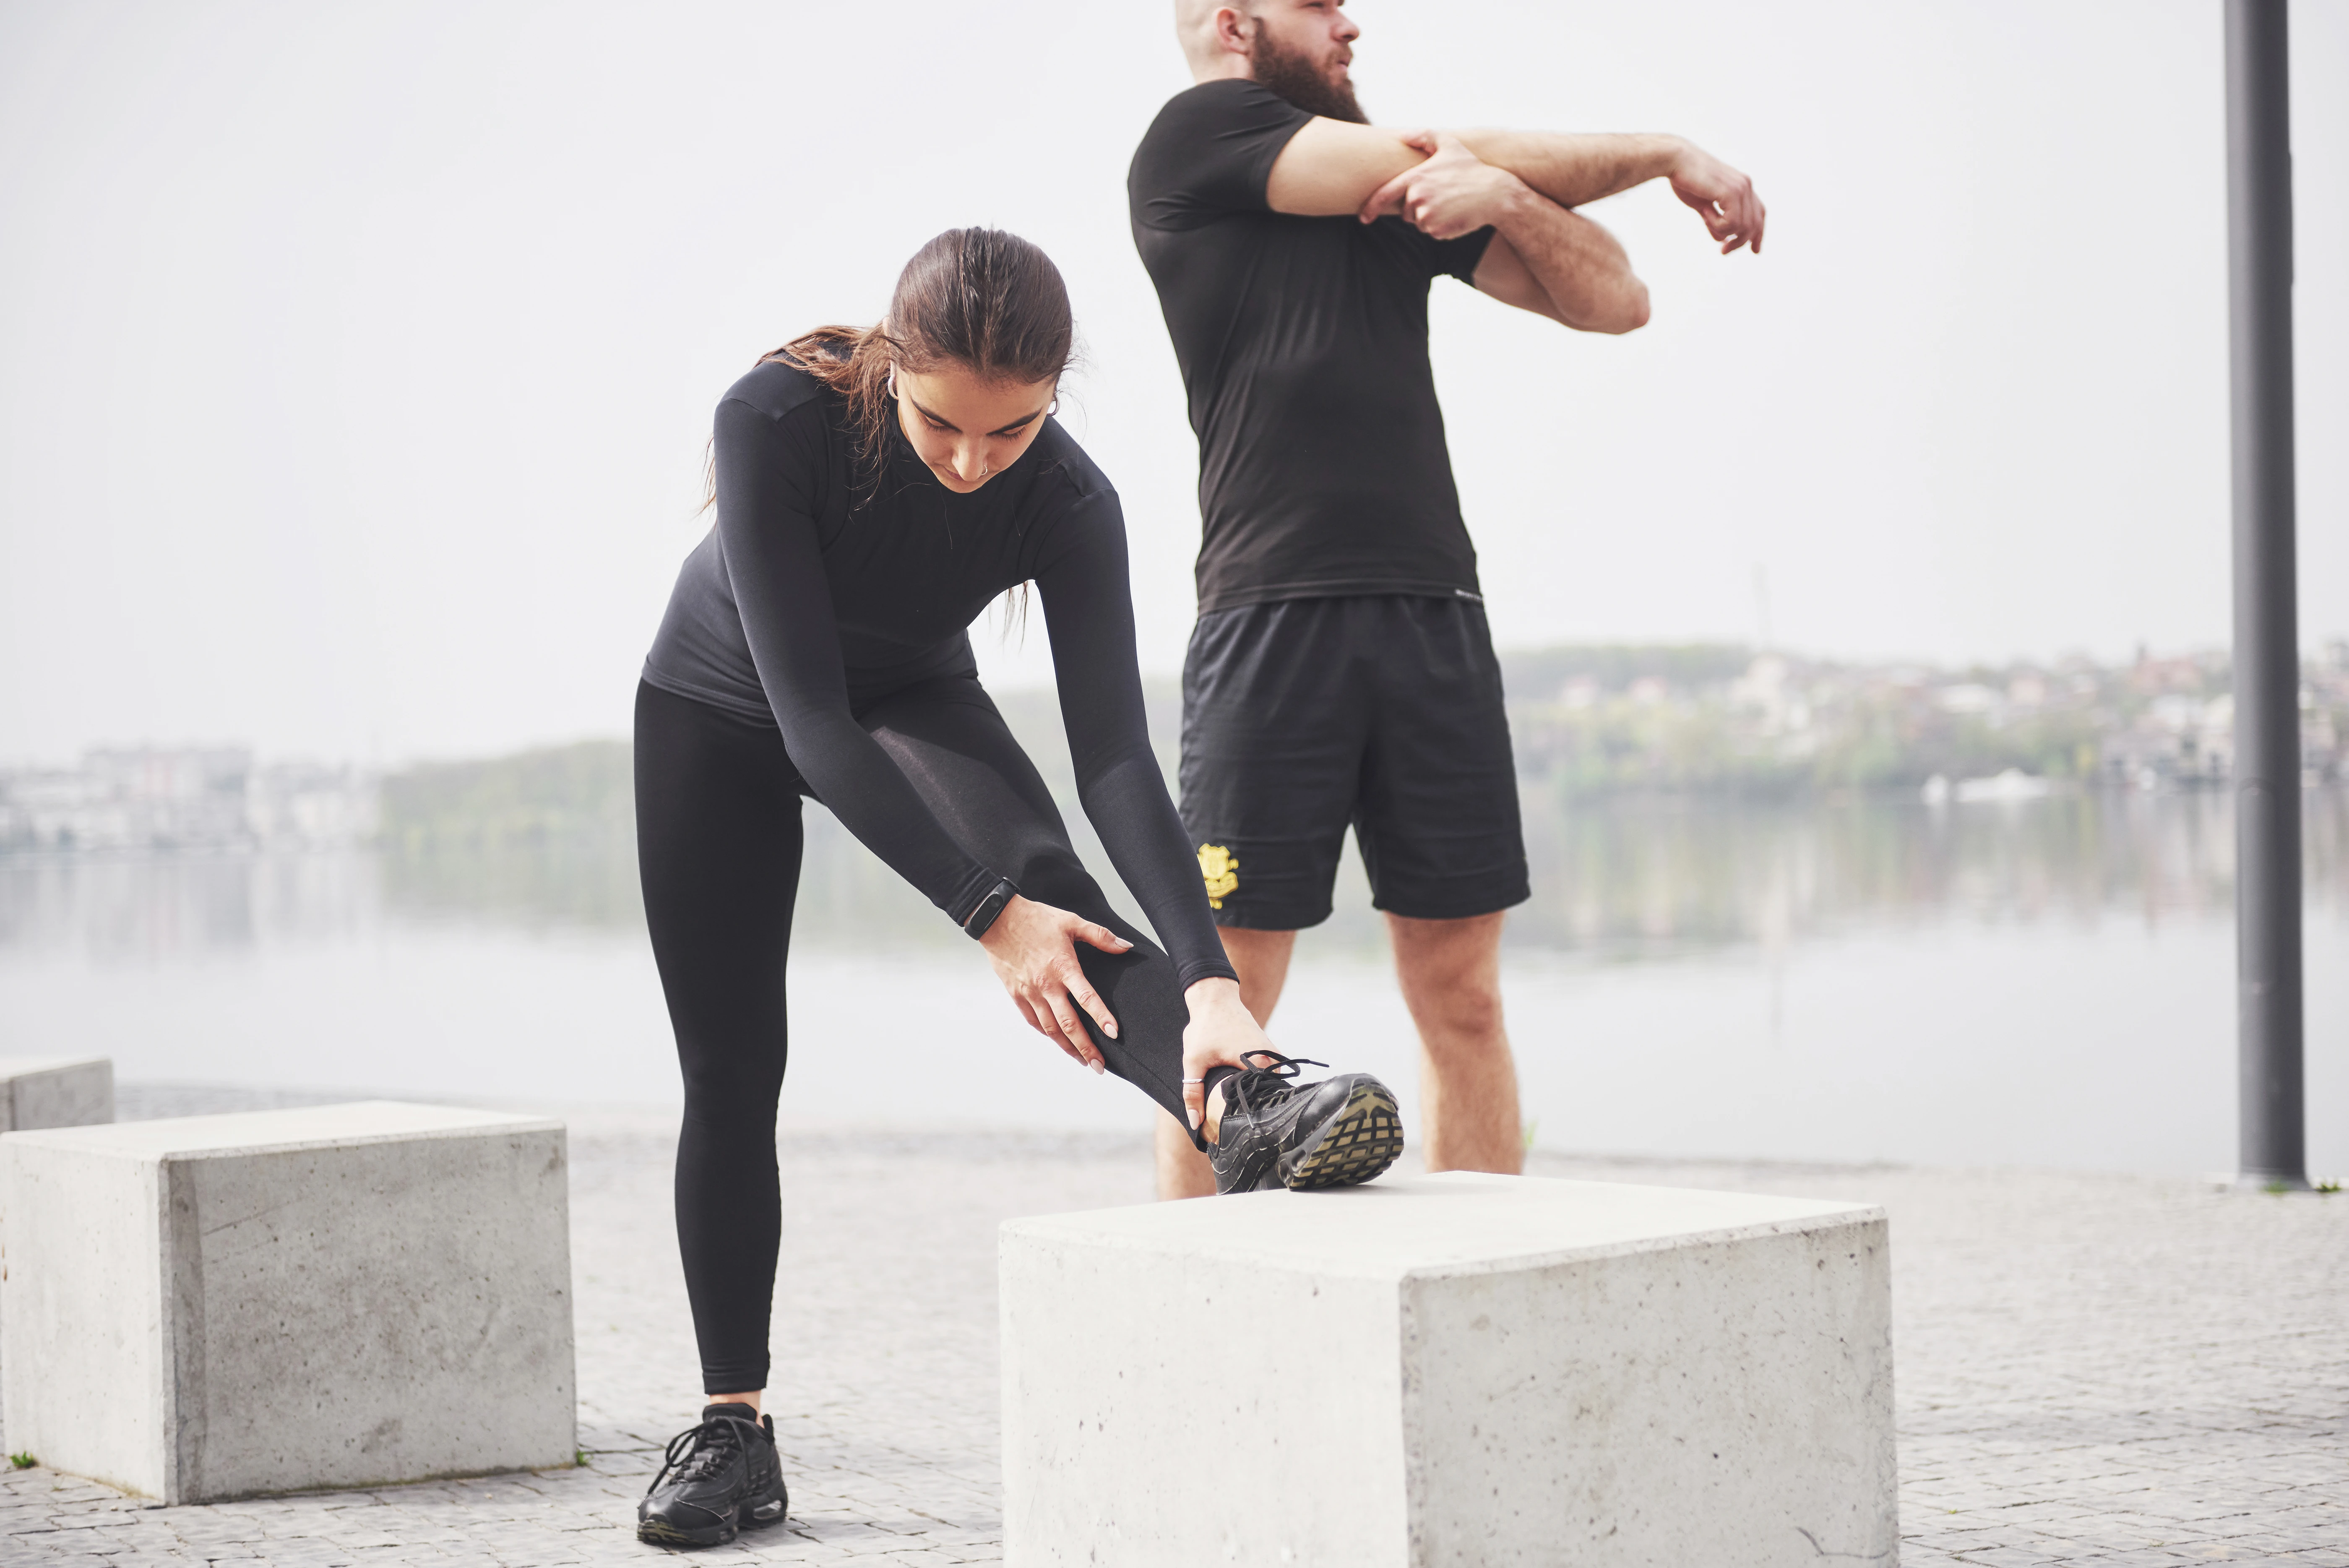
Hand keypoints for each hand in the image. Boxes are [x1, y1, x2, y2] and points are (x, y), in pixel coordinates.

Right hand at [978, 896, 1132, 1071]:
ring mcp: (1030, 992)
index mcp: (1063, 967)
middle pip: (1069, 1024)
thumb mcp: (1071, 921)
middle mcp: (1046, 985)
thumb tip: (1126, 947)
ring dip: (1067, 1047)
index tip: (1114, 1034)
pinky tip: (1057, 1040)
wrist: (997, 919)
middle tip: (1099, 1066)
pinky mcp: (1016, 994)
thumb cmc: (1035, 918)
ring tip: (1082, 1061)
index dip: (1101, 1016)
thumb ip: (1100, 936)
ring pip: (1051, 1028)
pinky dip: (1047, 1033)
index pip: (1086, 998)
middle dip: (1086, 1048)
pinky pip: (1033, 1021)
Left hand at [1179, 977, 1276, 1136]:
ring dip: (1253, 1098)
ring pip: (1266, 1087)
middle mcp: (1273, 1060)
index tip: (1237, 1134)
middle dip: (1251, 1112)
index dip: (1250, 1120)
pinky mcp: (1268, 1053)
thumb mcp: (1194, 1061)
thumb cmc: (1205, 1026)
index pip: (1263, 1102)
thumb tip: (1194, 1123)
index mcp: (1260, 1063)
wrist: (1215, 997)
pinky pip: (1264, 1077)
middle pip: (1267, 1097)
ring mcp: (1272, 1056)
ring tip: (1237, 1115)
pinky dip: (1253, 1086)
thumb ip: (1193, 1093)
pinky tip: (1239, 1096)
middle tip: (1235, 1129)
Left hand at [1359, 130, 1527, 240]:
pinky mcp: (1437, 231)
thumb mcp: (1449, 145)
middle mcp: (1417, 198)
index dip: (1371, 207)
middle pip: (1407, 211)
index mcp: (1416, 178)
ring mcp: (1426, 216)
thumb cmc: (1472, 168)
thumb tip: (1401, 135)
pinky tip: (1457, 215)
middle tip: (1444, 195)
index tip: (1363, 217)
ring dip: (1432, 217)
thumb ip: (1424, 136)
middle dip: (1421, 206)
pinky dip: (1442, 227)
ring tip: (1452, 204)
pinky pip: (1432, 233)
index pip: (1386, 194)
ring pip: (1420, 222)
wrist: (1495, 193)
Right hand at [1666, 140, 1764, 254]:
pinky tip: (1704, 211)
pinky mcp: (1731, 192)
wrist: (1675, 160)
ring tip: (1704, 217)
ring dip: (1722, 231)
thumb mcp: (1703, 205)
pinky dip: (1717, 224)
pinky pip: (1732, 222)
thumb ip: (1715, 220)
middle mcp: (1746, 185)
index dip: (1759, 234)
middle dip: (1740, 242)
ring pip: (1743, 227)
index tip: (1755, 251)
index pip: (1759, 214)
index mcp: (1742, 186)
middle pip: (1754, 225)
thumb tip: (1721, 238)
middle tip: (1723, 251)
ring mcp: (1741, 187)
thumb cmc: (1685, 180)